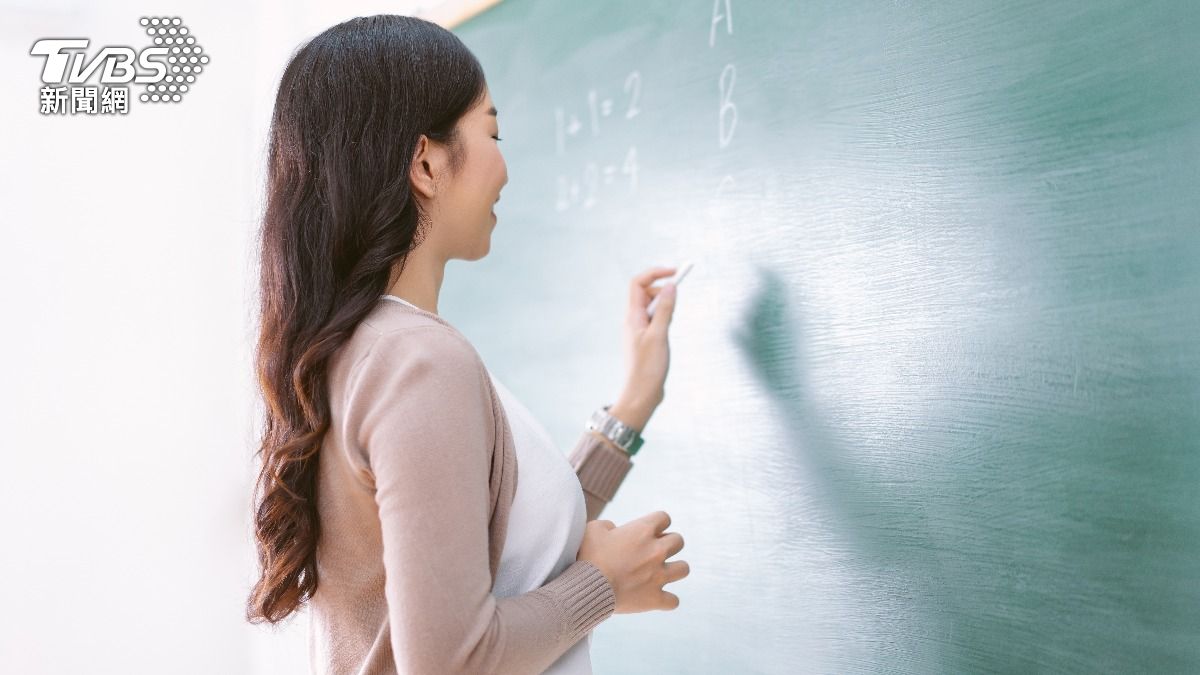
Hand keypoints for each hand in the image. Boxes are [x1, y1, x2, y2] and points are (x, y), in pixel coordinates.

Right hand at [576, 511, 688, 613]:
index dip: (656, 523)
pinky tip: (656, 597)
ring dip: (674, 569)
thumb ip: (608, 525)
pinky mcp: (655, 598)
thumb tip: (614, 530)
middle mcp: (656, 551)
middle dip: (668, 544)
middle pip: (678, 541)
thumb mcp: (592, 529)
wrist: (587, 588)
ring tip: (662, 572)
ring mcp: (658, 576)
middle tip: (653, 551)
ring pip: (683, 568)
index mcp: (643, 531)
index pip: (664, 518)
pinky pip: (673, 601)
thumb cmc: (587, 556)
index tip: (647, 531)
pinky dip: (666, 600)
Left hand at [615, 266, 679, 428]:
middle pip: (646, 292)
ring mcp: (640, 330)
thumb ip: (665, 309)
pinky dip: (665, 321)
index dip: (655, 273)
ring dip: (665, 309)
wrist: (641, 395)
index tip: (675, 272)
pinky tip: (667, 338)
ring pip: (653, 308)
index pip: (638, 283)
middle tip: (674, 307)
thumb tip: (670, 286)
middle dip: (663, 292)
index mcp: (632, 316)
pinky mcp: (647, 340)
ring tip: (668, 329)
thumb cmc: (648, 368)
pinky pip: (656, 321)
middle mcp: (633, 320)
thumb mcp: (659, 335)